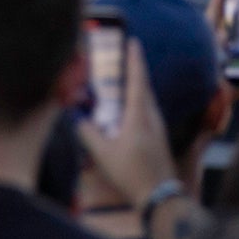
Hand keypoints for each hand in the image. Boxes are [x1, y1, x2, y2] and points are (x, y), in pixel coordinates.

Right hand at [75, 41, 177, 211]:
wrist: (160, 196)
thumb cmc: (131, 174)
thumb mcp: (104, 154)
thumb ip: (89, 134)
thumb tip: (78, 119)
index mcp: (139, 116)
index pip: (137, 80)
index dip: (135, 60)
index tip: (133, 41)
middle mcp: (152, 117)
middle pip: (144, 87)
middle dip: (135, 70)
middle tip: (124, 57)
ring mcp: (158, 128)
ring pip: (147, 100)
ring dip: (136, 87)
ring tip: (123, 81)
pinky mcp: (159, 138)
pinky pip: (148, 112)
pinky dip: (138, 103)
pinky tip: (129, 111)